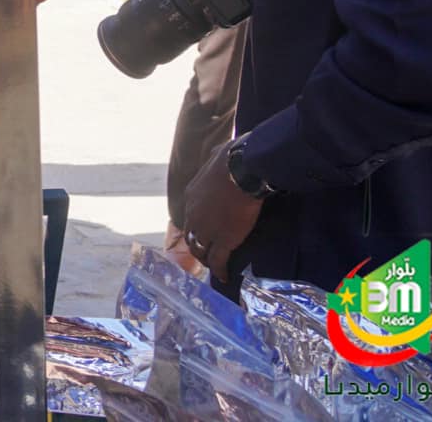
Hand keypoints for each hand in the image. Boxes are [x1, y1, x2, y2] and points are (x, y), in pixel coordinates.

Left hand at [181, 140, 264, 280]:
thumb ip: (213, 161)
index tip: (203, 232)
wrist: (242, 171)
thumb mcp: (215, 157)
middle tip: (206, 254)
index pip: (189, 218)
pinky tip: (224, 276)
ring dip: (207, 260)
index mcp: (191, 197)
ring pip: (201, 251)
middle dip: (197, 247)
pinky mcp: (223, 240)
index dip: (196, 227)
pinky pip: (218, 261)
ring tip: (214, 266)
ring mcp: (207, 230)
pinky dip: (219, 270)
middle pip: (191, 237)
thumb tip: (218, 155)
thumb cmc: (232, 160)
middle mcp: (193, 216)